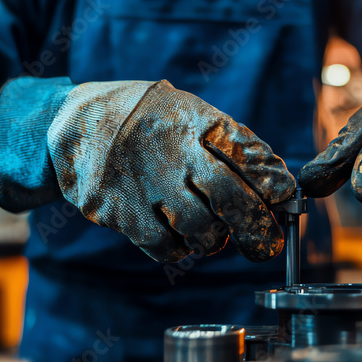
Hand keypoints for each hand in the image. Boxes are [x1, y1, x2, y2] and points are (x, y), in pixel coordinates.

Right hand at [46, 80, 294, 261]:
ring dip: (213, 239)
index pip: (245, 154)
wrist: (76, 122)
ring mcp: (141, 184)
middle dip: (256, 228)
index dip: (273, 183)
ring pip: (200, 231)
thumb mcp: (191, 114)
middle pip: (229, 200)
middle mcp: (169, 152)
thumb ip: (235, 145)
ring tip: (210, 231)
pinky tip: (177, 233)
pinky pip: (164, 247)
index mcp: (192, 122)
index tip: (286, 199)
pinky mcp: (116, 212)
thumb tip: (280, 186)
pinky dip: (179, 247)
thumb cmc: (151, 121)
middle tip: (267, 245)